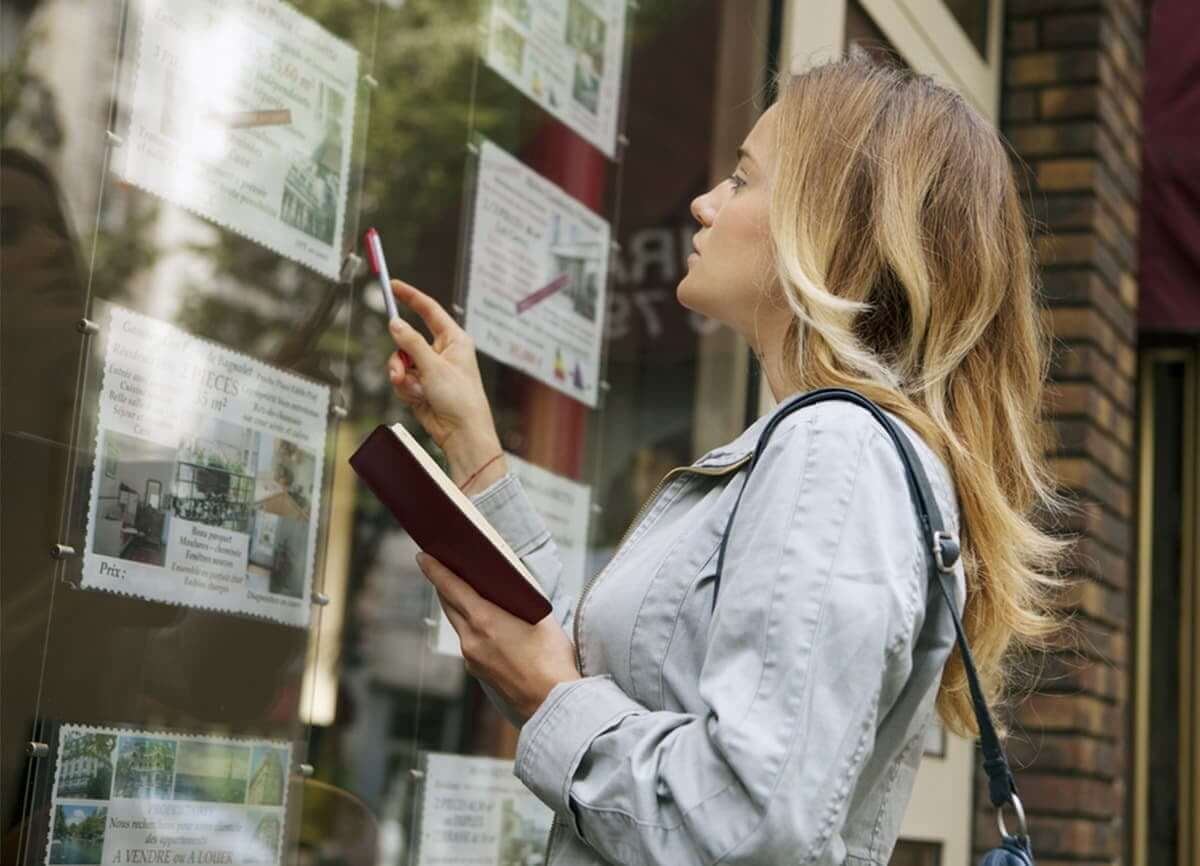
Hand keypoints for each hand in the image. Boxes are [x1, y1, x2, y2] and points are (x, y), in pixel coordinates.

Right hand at [385, 279, 504, 486]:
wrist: (461, 433)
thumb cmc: (460, 398)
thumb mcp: (434, 366)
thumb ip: (411, 343)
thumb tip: (395, 323)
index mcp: (454, 340)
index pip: (430, 310)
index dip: (411, 296)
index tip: (393, 285)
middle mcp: (442, 352)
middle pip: (408, 338)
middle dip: (401, 353)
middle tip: (403, 364)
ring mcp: (429, 369)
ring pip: (400, 359)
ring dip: (400, 373)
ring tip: (412, 387)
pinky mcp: (420, 385)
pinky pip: (401, 378)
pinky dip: (404, 387)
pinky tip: (417, 397)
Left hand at [416, 552, 580, 722]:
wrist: (552, 701)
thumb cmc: (552, 659)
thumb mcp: (541, 617)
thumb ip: (520, 601)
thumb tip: (510, 589)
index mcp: (484, 620)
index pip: (451, 587)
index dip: (435, 569)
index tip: (422, 556)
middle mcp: (471, 638)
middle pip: (450, 604)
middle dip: (445, 585)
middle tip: (443, 568)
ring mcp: (472, 658)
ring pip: (459, 624)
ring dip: (459, 607)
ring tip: (465, 593)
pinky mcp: (478, 672)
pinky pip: (468, 642)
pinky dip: (471, 628)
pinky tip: (485, 625)